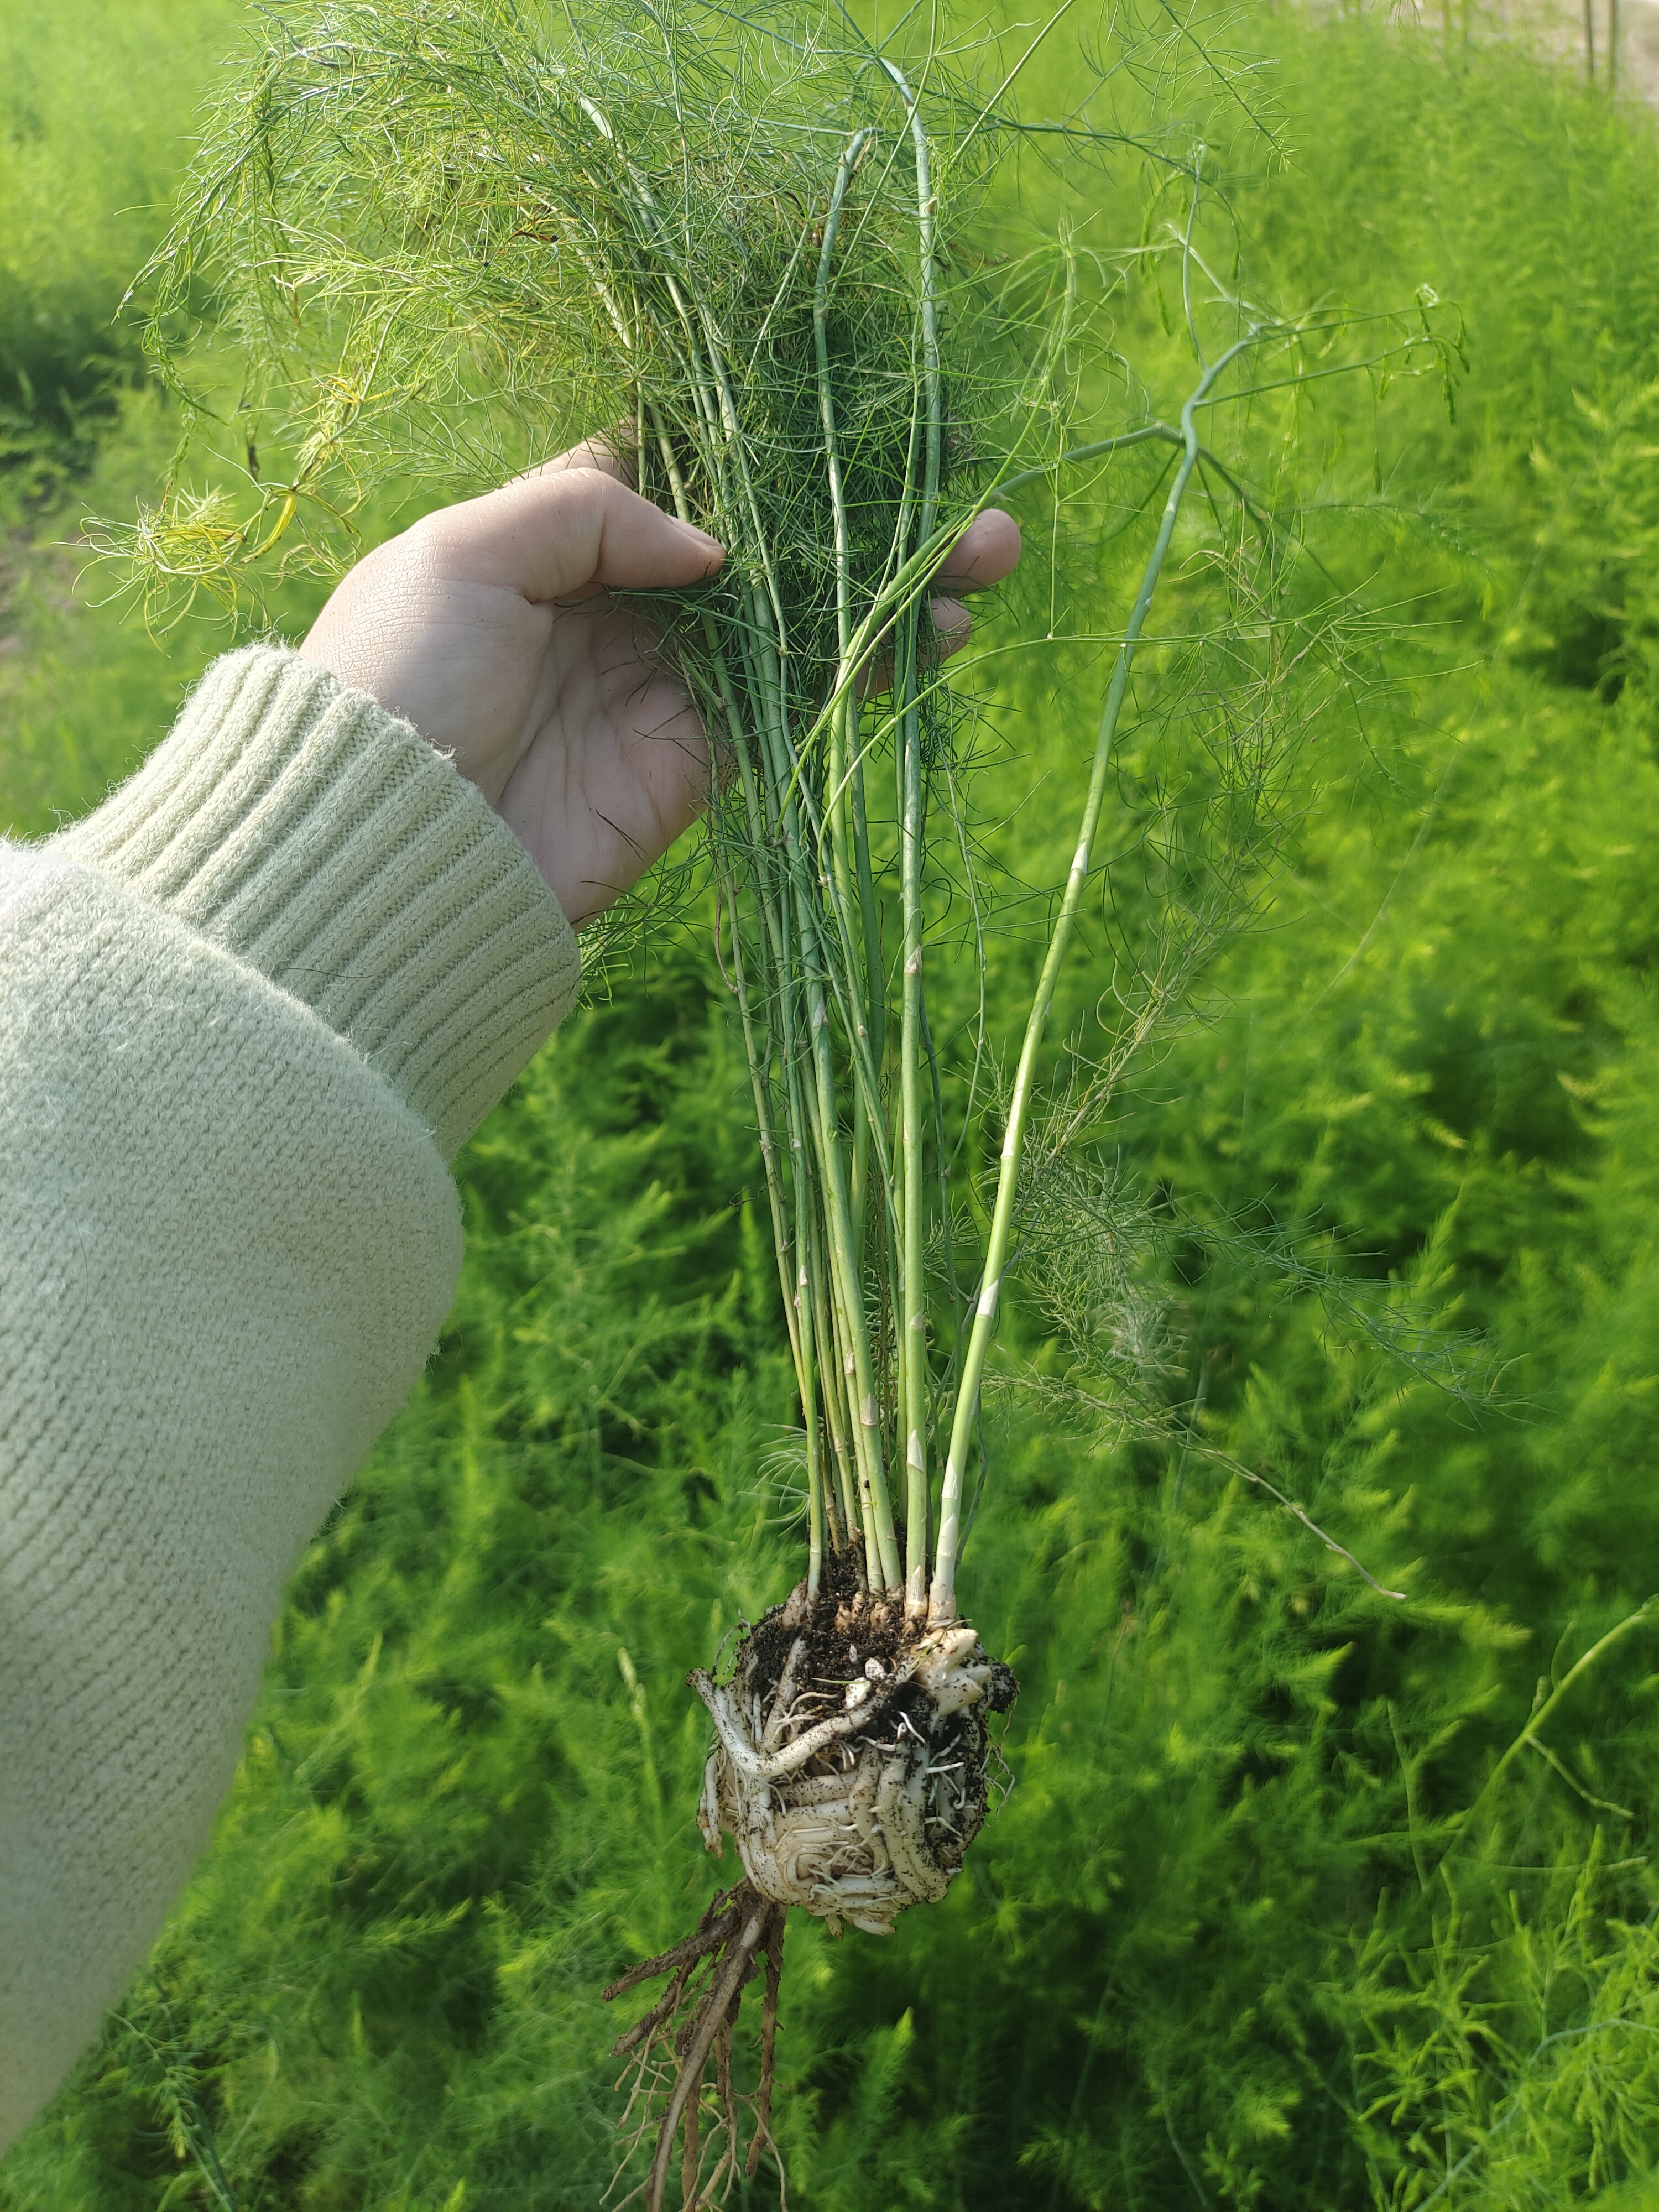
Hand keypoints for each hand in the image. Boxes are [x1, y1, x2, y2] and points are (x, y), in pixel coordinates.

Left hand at [300, 438, 1021, 925]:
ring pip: (800, 623)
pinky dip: (865, 671)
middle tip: (961, 494)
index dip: (773, 443)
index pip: (687, 471)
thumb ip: (587, 512)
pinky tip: (930, 635)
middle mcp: (621, 604)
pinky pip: (794, 703)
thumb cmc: (396, 677)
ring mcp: (663, 686)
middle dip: (860, 520)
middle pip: (766, 546)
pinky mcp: (693, 766)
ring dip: (890, 592)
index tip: (865, 417)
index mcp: (557, 536)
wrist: (385, 850)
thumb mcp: (461, 554)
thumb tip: (711, 542)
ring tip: (983, 559)